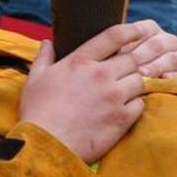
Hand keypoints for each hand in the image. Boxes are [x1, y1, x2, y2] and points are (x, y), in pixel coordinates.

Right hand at [18, 21, 176, 162]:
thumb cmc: (38, 111)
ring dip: (134, 83)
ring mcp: (114, 97)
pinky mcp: (122, 119)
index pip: (114, 36)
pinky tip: (123, 109)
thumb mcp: (35, 78)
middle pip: (132, 59)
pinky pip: (140, 105)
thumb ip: (44, 57)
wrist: (46, 146)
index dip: (131, 31)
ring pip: (140, 81)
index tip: (138, 31)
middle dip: (132, 63)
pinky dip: (135, 105)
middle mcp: (101, 75)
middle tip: (126, 70)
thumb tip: (47, 42)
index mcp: (80, 61)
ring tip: (124, 91)